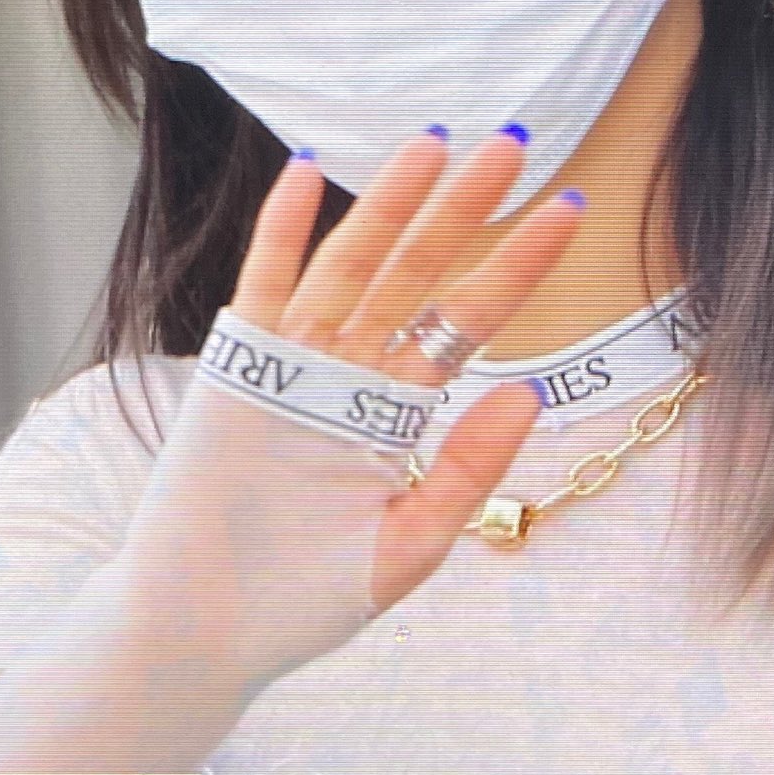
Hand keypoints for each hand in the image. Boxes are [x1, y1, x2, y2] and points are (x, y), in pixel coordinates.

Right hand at [117, 127, 582, 698]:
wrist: (207, 633)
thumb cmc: (302, 601)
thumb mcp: (410, 545)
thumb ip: (466, 470)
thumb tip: (528, 391)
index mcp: (396, 409)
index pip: (471, 319)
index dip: (516, 264)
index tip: (566, 209)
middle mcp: (350, 372)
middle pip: (419, 272)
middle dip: (465, 208)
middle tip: (515, 141)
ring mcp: (293, 364)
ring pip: (350, 264)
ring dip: (389, 203)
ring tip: (435, 144)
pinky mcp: (237, 368)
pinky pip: (263, 286)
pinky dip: (280, 230)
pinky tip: (305, 174)